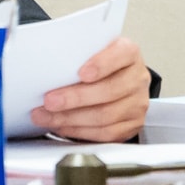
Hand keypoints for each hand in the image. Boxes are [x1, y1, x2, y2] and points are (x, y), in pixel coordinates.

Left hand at [35, 35, 151, 142]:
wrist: (120, 80)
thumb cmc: (102, 64)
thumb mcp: (93, 51)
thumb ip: (78, 56)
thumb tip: (49, 69)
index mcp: (129, 53)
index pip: (121, 54)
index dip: (101, 64)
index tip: (81, 73)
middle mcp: (137, 78)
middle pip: (109, 91)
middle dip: (75, 98)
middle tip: (50, 101)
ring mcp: (137, 103)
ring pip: (105, 116)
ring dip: (70, 118)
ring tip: (47, 116)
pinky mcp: (131, 125)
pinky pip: (105, 133)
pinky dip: (79, 131)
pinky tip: (62, 126)